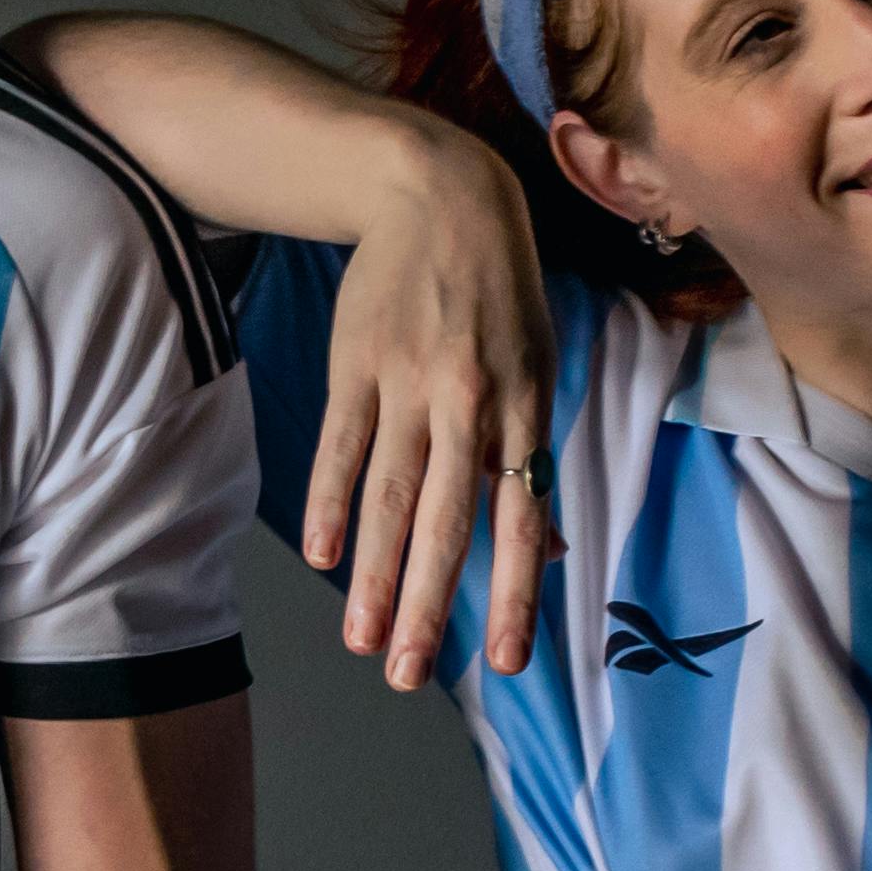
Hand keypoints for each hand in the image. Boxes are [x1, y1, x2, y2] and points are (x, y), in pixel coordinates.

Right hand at [293, 132, 556, 691]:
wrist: (442, 196)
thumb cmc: (502, 296)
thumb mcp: (540, 366)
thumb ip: (533, 458)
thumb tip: (550, 551)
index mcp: (527, 406)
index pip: (520, 515)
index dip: (512, 592)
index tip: (503, 660)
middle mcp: (469, 401)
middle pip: (445, 519)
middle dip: (425, 604)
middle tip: (406, 675)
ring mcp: (408, 382)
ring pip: (388, 494)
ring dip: (372, 573)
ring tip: (360, 639)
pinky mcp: (356, 363)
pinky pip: (341, 444)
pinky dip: (329, 502)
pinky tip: (321, 557)